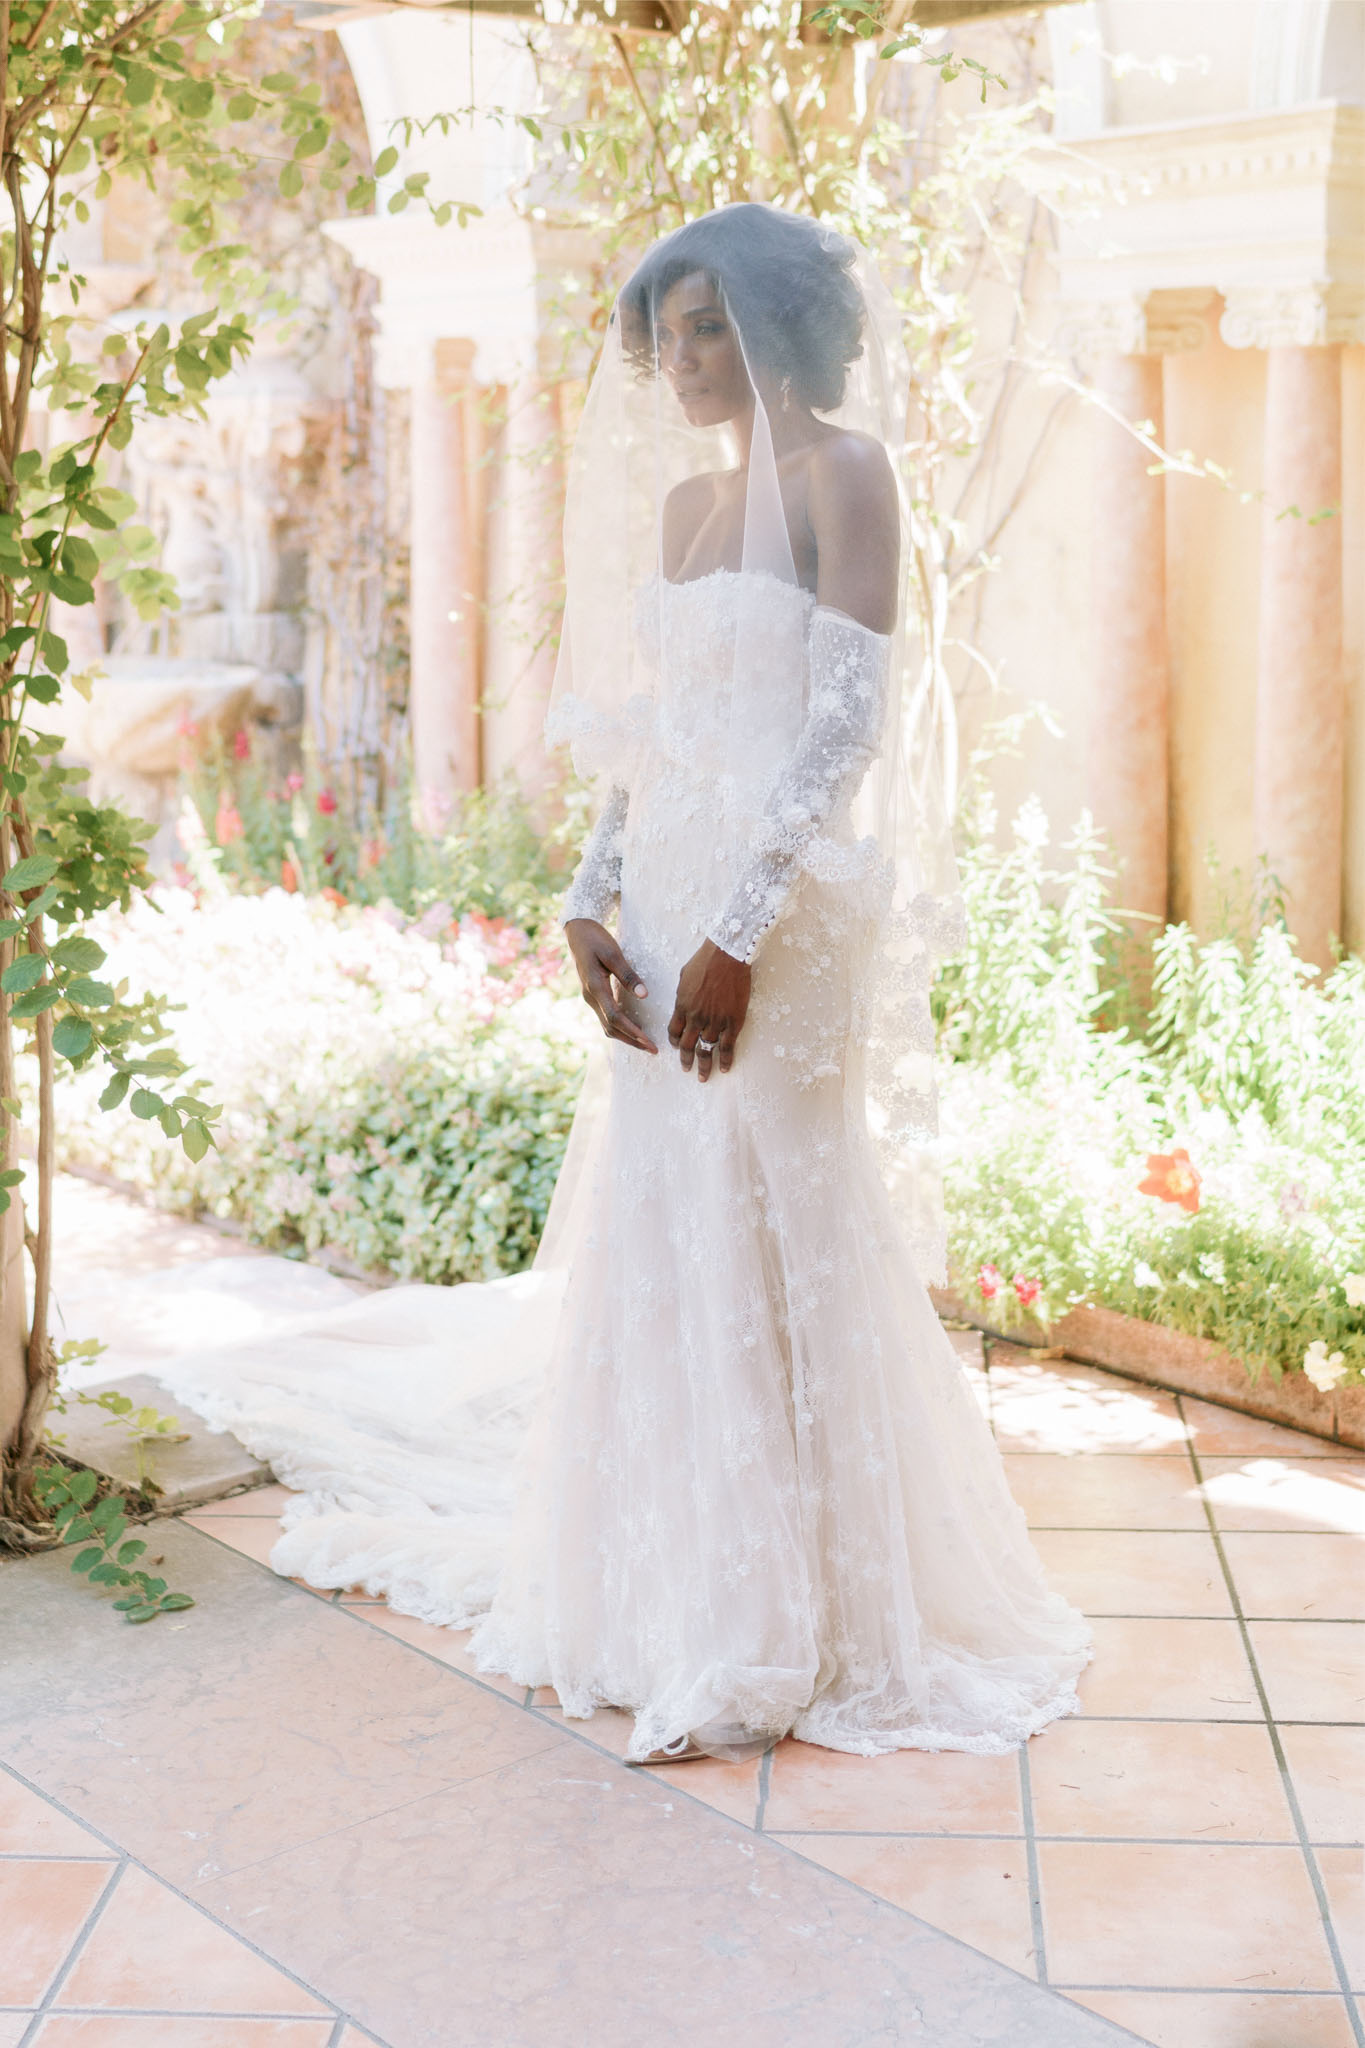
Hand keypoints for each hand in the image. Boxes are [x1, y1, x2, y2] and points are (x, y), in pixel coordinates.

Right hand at [565, 919, 657, 1054]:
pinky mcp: (594, 995)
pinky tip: (633, 1029)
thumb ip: (628, 975)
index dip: (632, 1032)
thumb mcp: (613, 953)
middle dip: (632, 1041)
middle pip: (611, 1028)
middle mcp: (590, 997)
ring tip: (645, 1044)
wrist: (576, 931)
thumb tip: (644, 995)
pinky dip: (620, 1027)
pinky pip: (606, 1018)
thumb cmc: (595, 939)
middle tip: (653, 1050)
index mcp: (595, 987)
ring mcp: (590, 998)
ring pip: (607, 1026)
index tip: (649, 1042)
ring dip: (626, 1037)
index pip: (614, 1017)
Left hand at [668, 939, 749, 1081]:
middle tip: (687, 1070)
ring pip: (706, 1049)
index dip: (675, 1042)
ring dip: (705, 1065)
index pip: (674, 1031)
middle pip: (687, 1046)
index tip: (677, 1047)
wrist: (727, 956)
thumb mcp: (684, 976)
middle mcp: (695, 1018)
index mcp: (681, 1006)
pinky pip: (727, 1046)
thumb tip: (682, 1001)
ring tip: (704, 1076)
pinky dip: (726, 1059)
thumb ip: (682, 994)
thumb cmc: (705, 960)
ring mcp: (714, 1022)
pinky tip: (725, 1068)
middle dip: (686, 1060)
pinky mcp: (733, 1022)